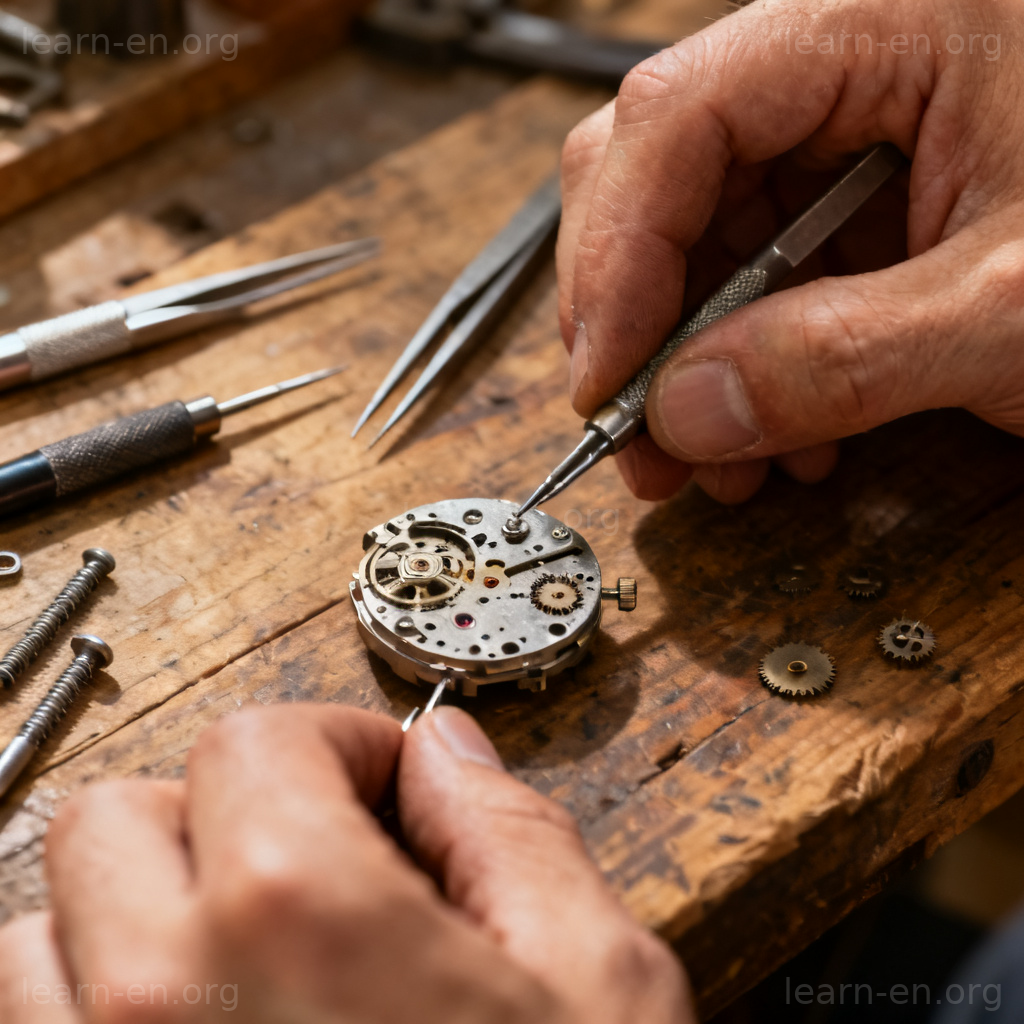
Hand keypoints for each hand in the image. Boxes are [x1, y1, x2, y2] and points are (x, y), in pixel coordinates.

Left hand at [0, 705, 691, 1022]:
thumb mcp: (596, 987)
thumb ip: (510, 833)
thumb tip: (448, 755)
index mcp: (299, 919)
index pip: (253, 739)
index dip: (334, 743)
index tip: (378, 783)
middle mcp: (160, 1004)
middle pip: (115, 813)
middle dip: (220, 809)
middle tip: (310, 856)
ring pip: (37, 933)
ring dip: (134, 914)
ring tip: (245, 956)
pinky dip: (90, 1012)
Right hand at [558, 0, 1022, 502]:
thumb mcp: (1019, 309)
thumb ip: (842, 359)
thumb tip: (684, 411)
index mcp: (896, 15)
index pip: (682, 115)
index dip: (617, 256)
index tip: (607, 381)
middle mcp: (855, 58)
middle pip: (663, 172)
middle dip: (638, 319)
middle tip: (638, 432)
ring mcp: (855, 134)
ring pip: (700, 236)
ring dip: (686, 361)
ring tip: (713, 459)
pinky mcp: (867, 199)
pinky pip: (760, 275)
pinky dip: (746, 365)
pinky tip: (774, 432)